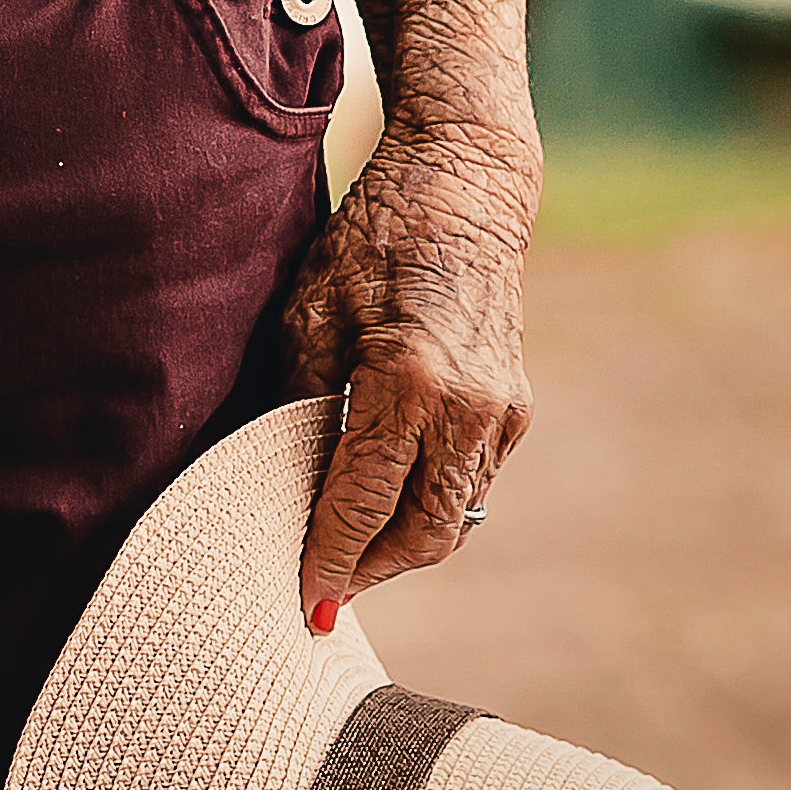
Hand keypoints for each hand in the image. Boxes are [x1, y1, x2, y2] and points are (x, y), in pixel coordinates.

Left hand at [282, 121, 538, 627]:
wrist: (466, 186)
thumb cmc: (373, 236)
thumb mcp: (310, 309)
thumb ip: (299, 399)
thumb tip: (274, 474)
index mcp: (409, 379)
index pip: (363, 501)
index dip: (332, 559)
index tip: (306, 603)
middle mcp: (469, 407)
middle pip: (422, 533)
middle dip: (372, 570)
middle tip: (324, 588)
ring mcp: (503, 412)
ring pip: (452, 516)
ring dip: (401, 544)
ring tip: (348, 553)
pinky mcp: (516, 408)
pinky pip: (469, 483)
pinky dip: (428, 503)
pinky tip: (387, 500)